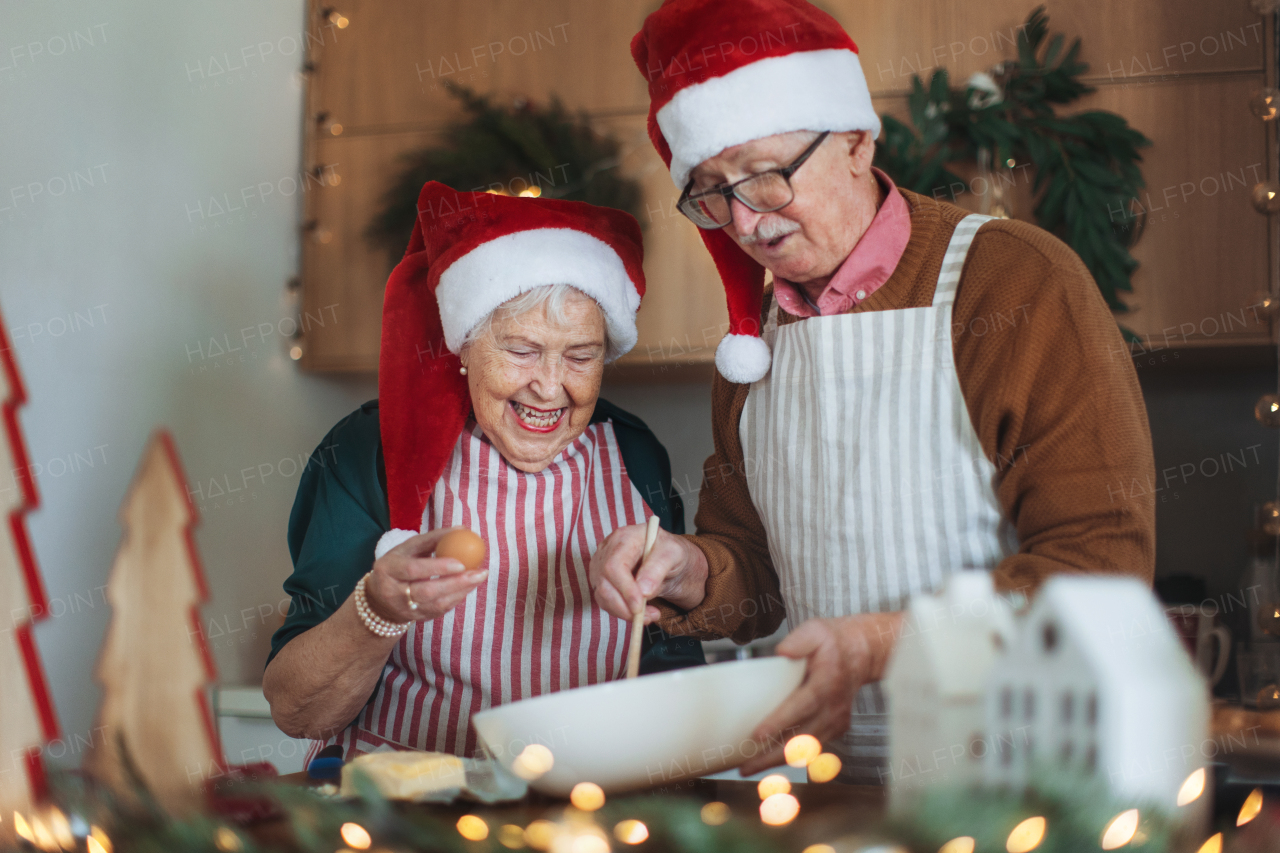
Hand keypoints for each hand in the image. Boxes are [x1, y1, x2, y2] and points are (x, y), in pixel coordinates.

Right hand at [364, 527, 487, 622]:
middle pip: (427, 591)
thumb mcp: (406, 549)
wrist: (378, 601)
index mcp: (388, 570)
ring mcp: (405, 609)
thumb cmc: (396, 566)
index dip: (438, 567)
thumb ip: (432, 539)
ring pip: (436, 605)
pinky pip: (440, 611)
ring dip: (461, 591)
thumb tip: (462, 529)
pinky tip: (468, 588)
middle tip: (479, 572)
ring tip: (479, 578)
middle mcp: (393, 593)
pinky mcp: (416, 619)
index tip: (462, 562)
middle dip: (456, 582)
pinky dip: (456, 599)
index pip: (413, 569)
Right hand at [589, 523, 707, 622]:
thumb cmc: (668, 552)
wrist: (665, 559)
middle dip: (625, 606)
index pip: (614, 565)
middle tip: (650, 616)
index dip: (625, 588)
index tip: (639, 606)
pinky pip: (606, 603)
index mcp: (624, 538)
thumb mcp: (673, 554)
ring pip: (603, 596)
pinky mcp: (601, 582)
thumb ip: (658, 568)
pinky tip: (641, 612)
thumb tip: (643, 591)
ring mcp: (600, 567)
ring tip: (652, 615)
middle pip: (604, 583)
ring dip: (626, 613)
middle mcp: (607, 551)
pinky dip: (623, 613)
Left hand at [739, 612, 902, 775]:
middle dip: (771, 755)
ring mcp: (836, 721)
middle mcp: (833, 708)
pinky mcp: (834, 729)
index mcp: (826, 683)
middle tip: (744, 765)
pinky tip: (767, 762)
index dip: (779, 722)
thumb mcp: (816, 631)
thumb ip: (798, 641)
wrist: (863, 653)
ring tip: (749, 768)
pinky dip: (790, 758)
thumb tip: (781, 653)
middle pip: (801, 739)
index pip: (801, 706)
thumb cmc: (833, 642)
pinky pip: (811, 749)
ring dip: (777, 762)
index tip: (757, 735)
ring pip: (805, 750)